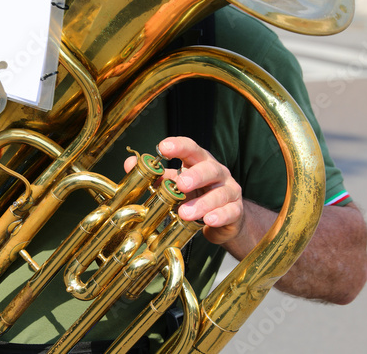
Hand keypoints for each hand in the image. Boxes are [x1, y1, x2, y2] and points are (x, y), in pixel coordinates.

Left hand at [125, 136, 242, 243]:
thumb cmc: (196, 196)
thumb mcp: (174, 184)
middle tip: (180, 184)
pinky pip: (230, 211)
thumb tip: (130, 163)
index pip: (191, 149)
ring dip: (202, 203)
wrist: (222, 219)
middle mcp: (216, 172)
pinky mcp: (235, 210)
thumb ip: (155, 175)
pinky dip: (219, 216)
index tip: (163, 147)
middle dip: (195, 176)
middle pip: (209, 168)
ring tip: (185, 213)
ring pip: (219, 193)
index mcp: (198, 162)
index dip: (178, 146)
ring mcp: (228, 190)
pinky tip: (209, 220)